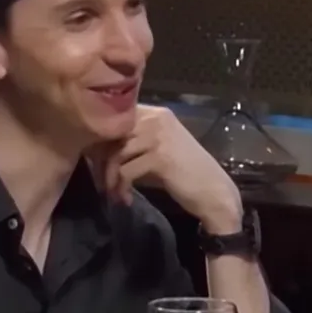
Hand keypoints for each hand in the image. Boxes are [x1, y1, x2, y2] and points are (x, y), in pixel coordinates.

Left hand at [94, 106, 240, 231]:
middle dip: (101, 162)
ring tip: (114, 193)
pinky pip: (126, 171)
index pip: (117, 119)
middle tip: (104, 183)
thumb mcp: (158, 149)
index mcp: (157, 113)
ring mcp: (159, 137)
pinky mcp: (160, 157)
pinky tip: (127, 199)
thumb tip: (97, 147)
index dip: (102, 143)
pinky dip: (122, 188)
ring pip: (116, 154)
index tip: (99, 165)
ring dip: (111, 179)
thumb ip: (134, 142)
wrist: (214, 193)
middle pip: (112, 135)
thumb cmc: (185, 174)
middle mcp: (157, 119)